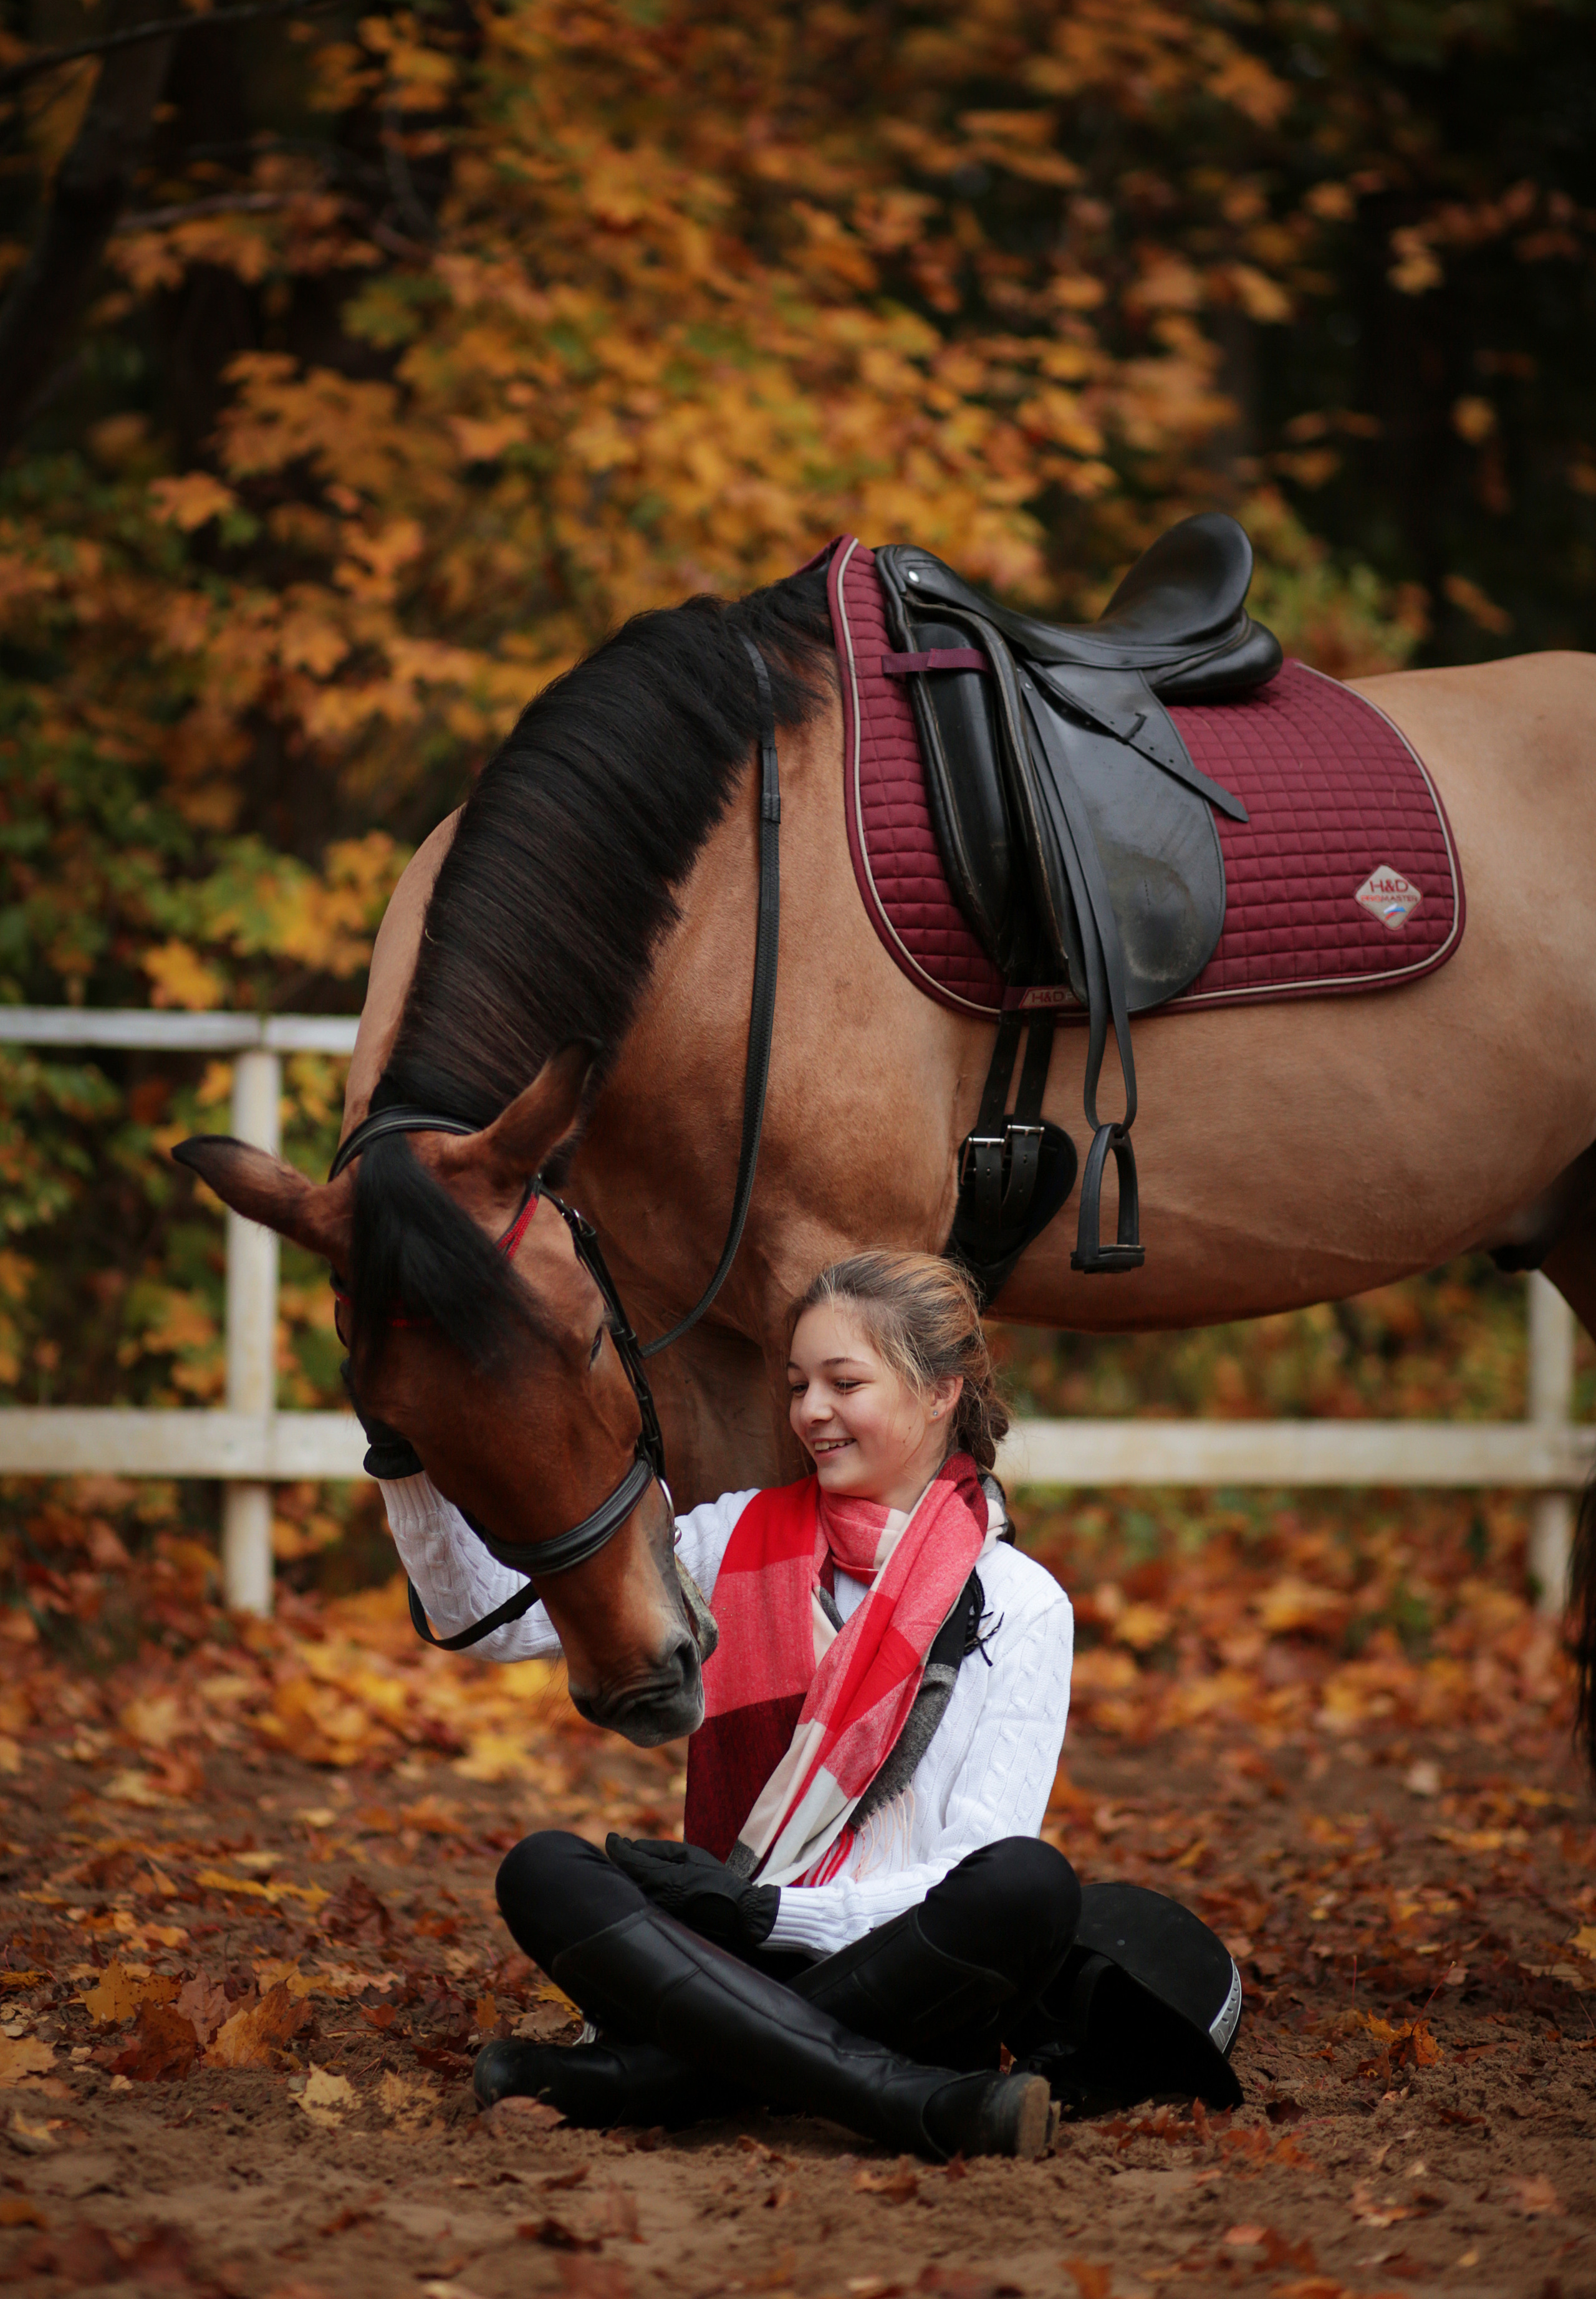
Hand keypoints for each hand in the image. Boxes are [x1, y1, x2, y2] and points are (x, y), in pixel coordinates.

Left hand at [606, 1835, 778, 1949]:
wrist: (735, 1913)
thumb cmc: (715, 1879)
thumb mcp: (690, 1855)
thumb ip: (658, 1849)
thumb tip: (633, 1846)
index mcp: (660, 1879)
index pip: (626, 1861)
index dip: (616, 1847)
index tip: (613, 1837)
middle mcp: (652, 1898)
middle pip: (624, 1875)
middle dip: (622, 1859)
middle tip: (622, 1845)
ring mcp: (655, 1912)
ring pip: (632, 1887)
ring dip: (629, 1873)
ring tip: (634, 1858)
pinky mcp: (660, 1920)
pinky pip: (642, 1899)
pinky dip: (638, 1885)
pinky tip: (645, 1877)